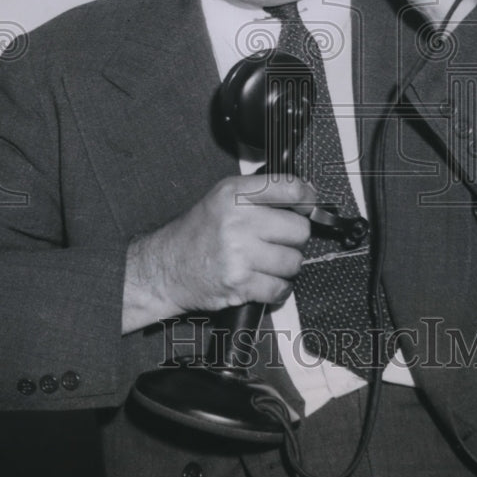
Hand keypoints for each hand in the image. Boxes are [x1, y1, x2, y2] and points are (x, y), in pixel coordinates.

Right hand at [122, 175, 313, 331]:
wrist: (167, 266)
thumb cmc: (199, 232)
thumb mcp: (224, 197)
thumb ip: (262, 192)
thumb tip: (307, 191)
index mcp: (234, 194)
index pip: (289, 188)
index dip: (307, 198)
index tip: (309, 205)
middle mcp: (237, 220)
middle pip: (299, 230)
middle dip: (294, 238)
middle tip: (279, 241)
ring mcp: (239, 254)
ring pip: (293, 262)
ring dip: (286, 266)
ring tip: (267, 262)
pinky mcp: (240, 284)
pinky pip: (280, 288)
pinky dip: (277, 288)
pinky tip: (263, 280)